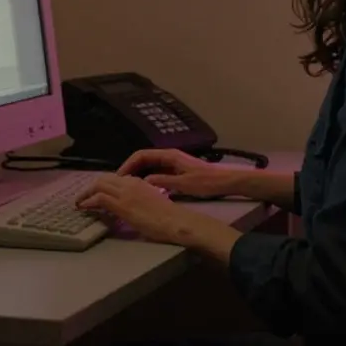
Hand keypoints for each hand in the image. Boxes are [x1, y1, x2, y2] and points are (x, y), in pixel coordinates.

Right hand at [117, 148, 237, 198]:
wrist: (225, 181)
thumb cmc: (206, 181)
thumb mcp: (184, 183)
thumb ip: (163, 181)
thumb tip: (143, 181)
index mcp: (169, 156)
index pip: (142, 155)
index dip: (129, 164)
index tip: (120, 176)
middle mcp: (169, 157)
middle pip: (144, 159)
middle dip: (131, 169)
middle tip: (120, 183)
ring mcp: (173, 164)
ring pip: (150, 167)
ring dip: (138, 174)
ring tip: (128, 188)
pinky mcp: (176, 172)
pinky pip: (157, 173)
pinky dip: (148, 179)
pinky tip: (144, 190)